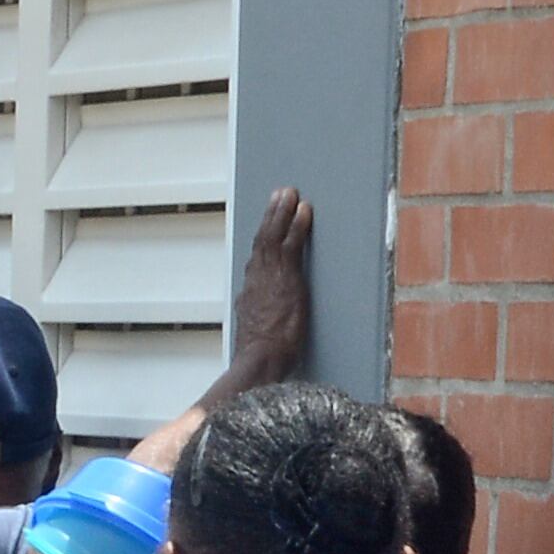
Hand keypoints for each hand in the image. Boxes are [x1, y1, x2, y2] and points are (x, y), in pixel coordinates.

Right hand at [228, 187, 315, 382]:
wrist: (260, 360)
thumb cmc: (260, 357)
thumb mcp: (254, 335)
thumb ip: (256, 320)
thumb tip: (253, 318)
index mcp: (249, 295)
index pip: (256, 260)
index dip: (262, 240)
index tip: (267, 226)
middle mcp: (255, 280)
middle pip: (261, 240)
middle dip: (270, 216)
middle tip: (278, 196)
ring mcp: (269, 276)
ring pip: (273, 235)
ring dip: (282, 211)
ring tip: (290, 194)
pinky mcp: (286, 277)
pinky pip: (291, 243)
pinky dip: (297, 224)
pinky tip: (304, 210)